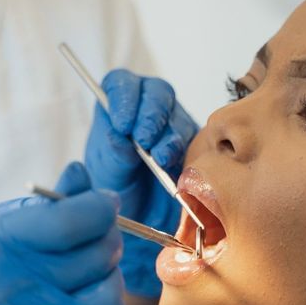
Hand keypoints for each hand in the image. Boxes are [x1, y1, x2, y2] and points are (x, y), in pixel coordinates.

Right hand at [0, 162, 124, 304]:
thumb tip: (84, 175)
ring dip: (111, 276)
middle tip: (99, 234)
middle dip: (109, 237)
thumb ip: (47, 204)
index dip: (102, 206)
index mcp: (2, 243)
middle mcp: (18, 288)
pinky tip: (92, 298)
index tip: (106, 202)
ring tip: (95, 270)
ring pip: (109, 295)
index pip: (71, 221)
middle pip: (97, 254)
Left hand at [85, 69, 198, 297]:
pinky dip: (188, 152)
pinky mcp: (193, 146)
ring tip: (160, 157)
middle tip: (143, 139)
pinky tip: (177, 167)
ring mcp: (173, 126)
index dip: (123, 96)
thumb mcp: (108, 175)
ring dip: (169, 136)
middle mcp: (147, 110)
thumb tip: (119, 135)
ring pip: (178, 116)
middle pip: (156, 93)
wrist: (140, 220)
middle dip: (151, 115)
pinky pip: (197, 141)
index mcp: (118, 107)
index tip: (121, 122)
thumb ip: (112, 155)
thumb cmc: (117, 191)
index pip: (120, 84)